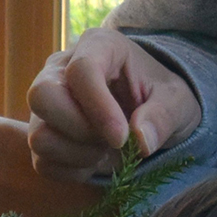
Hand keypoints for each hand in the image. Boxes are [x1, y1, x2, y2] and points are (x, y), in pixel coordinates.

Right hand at [27, 28, 201, 181]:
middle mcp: (60, 70)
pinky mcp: (41, 134)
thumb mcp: (178, 102)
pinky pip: (43, 163)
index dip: (98, 108)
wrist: (146, 113)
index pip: (80, 70)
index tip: (121, 138)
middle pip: (41, 97)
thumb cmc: (161, 98)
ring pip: (38, 136)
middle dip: (78, 130)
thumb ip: (164, 116)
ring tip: (106, 150)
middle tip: (111, 140)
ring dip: (78, 154)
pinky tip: (94, 159)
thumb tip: (141, 142)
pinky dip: (73, 170)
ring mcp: (45, 105)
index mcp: (98, 46)